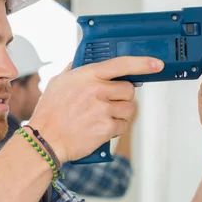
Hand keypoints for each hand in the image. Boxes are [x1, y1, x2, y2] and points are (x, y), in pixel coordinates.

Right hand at [28, 57, 162, 162]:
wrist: (45, 140)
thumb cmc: (49, 113)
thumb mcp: (57, 83)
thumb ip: (73, 70)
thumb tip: (81, 61)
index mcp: (86, 75)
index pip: (120, 64)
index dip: (142, 63)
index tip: (156, 64)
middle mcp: (96, 90)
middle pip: (129, 90)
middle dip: (123, 97)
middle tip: (110, 103)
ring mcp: (102, 109)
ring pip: (129, 109)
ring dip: (121, 114)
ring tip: (103, 118)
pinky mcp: (106, 128)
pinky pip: (123, 126)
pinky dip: (116, 129)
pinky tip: (102, 129)